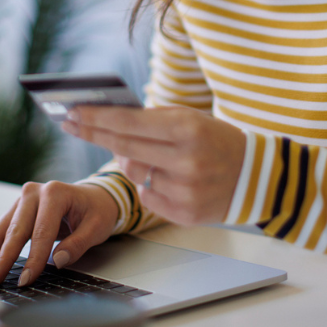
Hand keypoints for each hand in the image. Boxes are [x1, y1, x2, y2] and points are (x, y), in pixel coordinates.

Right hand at [0, 181, 118, 288]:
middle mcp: (33, 193)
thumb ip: (78, 244)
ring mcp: (21, 200)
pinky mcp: (15, 210)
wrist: (95, 196)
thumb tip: (57, 260)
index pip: (41, 231)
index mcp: (55, 193)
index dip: (33, 257)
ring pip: (1, 229)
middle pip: (15, 229)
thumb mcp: (97, 226)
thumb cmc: (96, 211)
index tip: (25, 279)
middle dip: (3, 257)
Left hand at [62, 106, 245, 225]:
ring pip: (135, 173)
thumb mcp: (191, 119)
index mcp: (188, 130)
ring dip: (132, 161)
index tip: (73, 112)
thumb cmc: (216, 140)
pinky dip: (151, 185)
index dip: (97, 118)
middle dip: (93, 133)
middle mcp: (186, 160)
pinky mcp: (184, 214)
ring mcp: (185, 190)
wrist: (256, 177)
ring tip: (152, 155)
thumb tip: (110, 124)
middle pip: (124, 146)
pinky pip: (147, 197)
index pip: (130, 123)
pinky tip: (170, 179)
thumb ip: (153, 119)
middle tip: (71, 124)